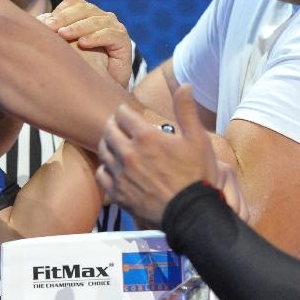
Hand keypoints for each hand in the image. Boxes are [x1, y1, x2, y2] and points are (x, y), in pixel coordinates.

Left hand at [39, 0, 132, 86]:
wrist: (103, 88)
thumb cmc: (82, 66)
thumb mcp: (65, 48)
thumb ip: (54, 33)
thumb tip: (36, 22)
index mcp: (88, 14)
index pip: (73, 3)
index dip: (58, 11)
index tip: (42, 24)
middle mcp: (102, 17)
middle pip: (83, 8)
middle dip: (64, 17)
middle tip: (49, 27)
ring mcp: (114, 27)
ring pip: (96, 20)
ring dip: (78, 26)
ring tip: (62, 34)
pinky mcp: (123, 41)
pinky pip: (110, 34)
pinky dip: (96, 37)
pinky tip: (83, 43)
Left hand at [96, 85, 222, 226]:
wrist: (191, 214)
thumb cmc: (197, 176)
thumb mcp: (197, 139)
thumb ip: (186, 110)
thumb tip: (185, 85)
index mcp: (146, 137)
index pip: (123, 115)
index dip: (124, 111)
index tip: (126, 112)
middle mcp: (129, 153)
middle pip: (109, 130)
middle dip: (112, 124)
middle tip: (117, 124)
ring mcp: (121, 174)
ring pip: (103, 150)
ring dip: (107, 143)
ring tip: (113, 142)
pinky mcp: (118, 193)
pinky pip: (102, 175)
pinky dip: (105, 168)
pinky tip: (112, 167)